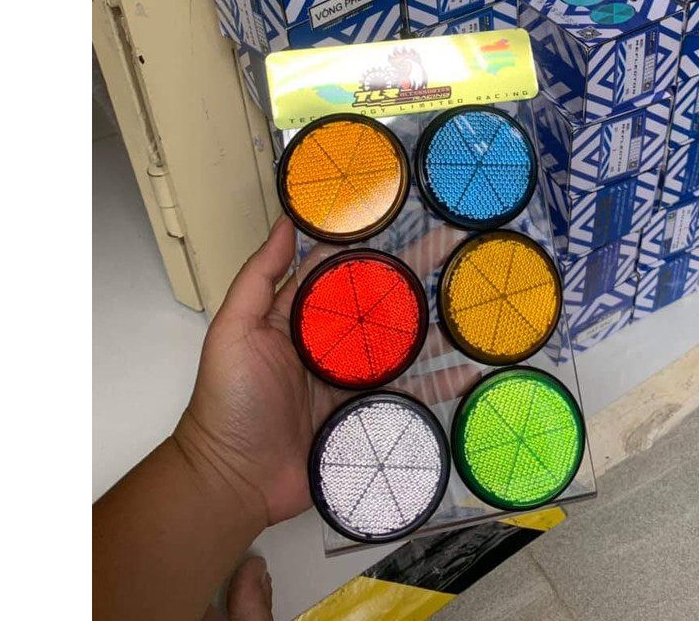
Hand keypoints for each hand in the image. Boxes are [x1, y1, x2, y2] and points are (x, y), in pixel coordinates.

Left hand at [175, 215, 480, 530]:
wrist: (234, 481)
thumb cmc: (227, 402)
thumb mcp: (234, 331)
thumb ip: (259, 277)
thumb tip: (285, 222)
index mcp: (301, 318)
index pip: (342, 271)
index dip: (371, 245)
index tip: (405, 217)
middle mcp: (331, 343)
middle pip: (380, 302)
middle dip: (416, 274)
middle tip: (454, 247)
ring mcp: (353, 379)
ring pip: (403, 345)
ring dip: (437, 324)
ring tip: (471, 303)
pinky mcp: (368, 412)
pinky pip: (410, 394)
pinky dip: (441, 384)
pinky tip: (471, 370)